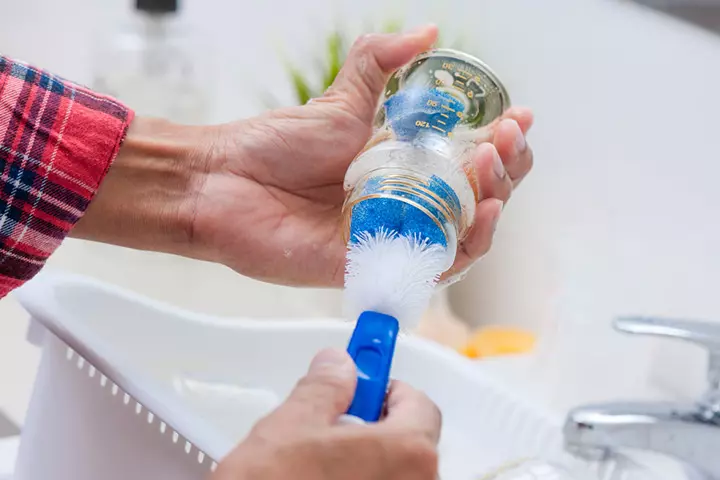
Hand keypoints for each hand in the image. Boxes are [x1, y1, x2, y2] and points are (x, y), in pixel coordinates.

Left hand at [73, 25, 533, 287]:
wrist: (224, 182)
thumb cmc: (275, 146)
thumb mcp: (339, 99)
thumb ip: (379, 63)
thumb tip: (428, 32)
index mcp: (404, 166)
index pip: (469, 160)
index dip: (501, 142)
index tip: (516, 116)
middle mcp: (406, 204)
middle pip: (476, 198)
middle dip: (504, 169)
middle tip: (503, 141)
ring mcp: (394, 237)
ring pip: (465, 233)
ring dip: (492, 202)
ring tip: (492, 169)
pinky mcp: (376, 266)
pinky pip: (433, 266)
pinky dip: (464, 244)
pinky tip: (478, 212)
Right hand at [211, 349, 441, 479]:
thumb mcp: (293, 425)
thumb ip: (326, 387)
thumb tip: (337, 367)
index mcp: (407, 453)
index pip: (419, 403)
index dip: (386, 388)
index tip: (363, 383)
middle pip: (407, 441)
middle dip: (371, 425)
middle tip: (331, 423)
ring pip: (390, 471)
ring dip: (362, 458)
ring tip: (316, 460)